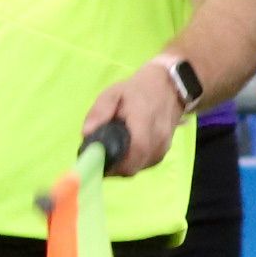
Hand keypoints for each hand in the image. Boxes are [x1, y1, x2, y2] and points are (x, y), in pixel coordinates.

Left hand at [80, 58, 192, 177]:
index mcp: (144, 122)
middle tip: (98, 158)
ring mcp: (163, 147)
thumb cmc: (137, 90)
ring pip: (138, 168)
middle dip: (112, 167)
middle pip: (133, 166)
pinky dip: (131, 162)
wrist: (168, 88)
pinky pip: (144, 164)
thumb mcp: (113, 93)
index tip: (95, 162)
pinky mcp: (164, 151)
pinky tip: (124, 151)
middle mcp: (158, 138)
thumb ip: (99, 111)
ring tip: (110, 152)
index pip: (134, 151)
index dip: (113, 163)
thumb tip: (86, 133)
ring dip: (121, 166)